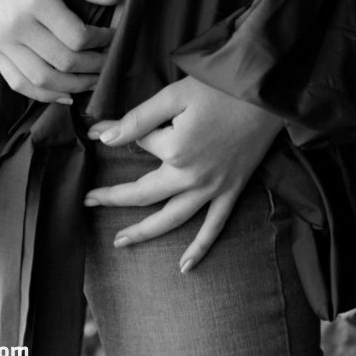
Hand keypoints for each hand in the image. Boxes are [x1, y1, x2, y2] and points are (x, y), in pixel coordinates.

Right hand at [0, 0, 116, 102]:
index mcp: (34, 1)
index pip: (76, 36)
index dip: (101, 42)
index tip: (114, 37)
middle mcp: (15, 27)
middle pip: (63, 61)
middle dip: (93, 66)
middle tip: (110, 62)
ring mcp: (1, 43)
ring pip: (42, 79)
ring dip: (73, 85)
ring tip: (94, 81)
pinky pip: (19, 83)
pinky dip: (44, 94)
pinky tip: (65, 94)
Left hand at [84, 76, 283, 270]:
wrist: (267, 93)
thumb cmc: (220, 88)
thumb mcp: (174, 96)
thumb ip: (138, 119)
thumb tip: (102, 137)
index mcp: (174, 151)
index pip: (138, 145)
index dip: (120, 133)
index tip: (95, 132)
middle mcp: (190, 177)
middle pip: (144, 194)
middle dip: (113, 198)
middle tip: (88, 201)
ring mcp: (212, 188)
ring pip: (172, 219)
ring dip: (144, 232)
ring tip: (120, 242)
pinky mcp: (232, 190)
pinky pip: (214, 226)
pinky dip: (200, 248)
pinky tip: (184, 267)